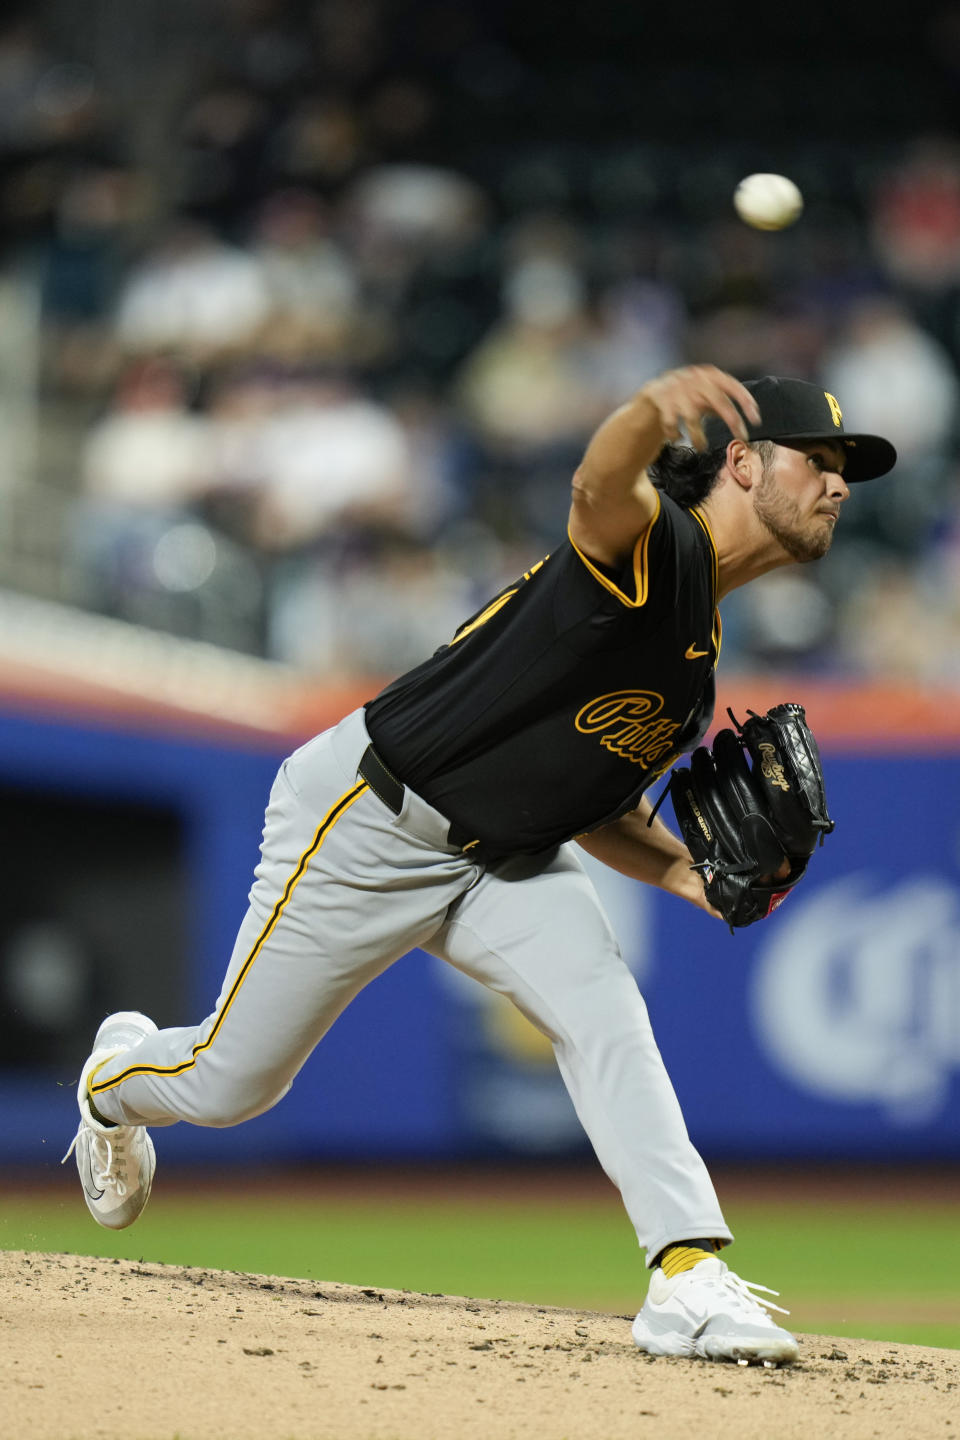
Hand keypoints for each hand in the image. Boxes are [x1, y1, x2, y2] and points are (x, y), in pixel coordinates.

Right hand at [640, 365, 760, 450]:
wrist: (656, 390)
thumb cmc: (689, 394)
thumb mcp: (707, 393)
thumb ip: (722, 402)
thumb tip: (744, 418)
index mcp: (710, 375)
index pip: (733, 387)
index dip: (746, 402)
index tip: (756, 420)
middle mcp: (696, 380)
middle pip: (719, 401)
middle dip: (732, 420)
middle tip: (742, 437)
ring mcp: (678, 389)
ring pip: (692, 418)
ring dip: (698, 437)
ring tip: (701, 448)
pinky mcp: (662, 400)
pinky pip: (671, 423)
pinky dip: (675, 435)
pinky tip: (677, 439)